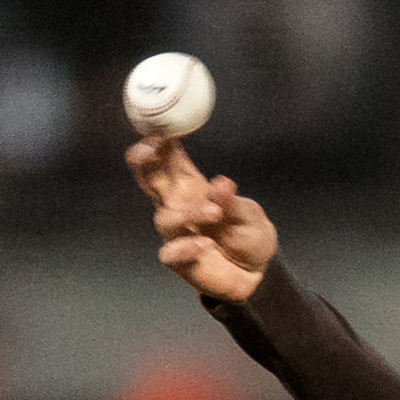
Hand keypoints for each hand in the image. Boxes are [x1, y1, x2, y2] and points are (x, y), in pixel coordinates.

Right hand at [128, 136, 275, 301]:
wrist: (256, 271)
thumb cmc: (248, 233)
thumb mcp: (248, 213)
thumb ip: (233, 201)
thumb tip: (222, 184)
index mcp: (191, 186)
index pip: (169, 159)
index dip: (160, 142)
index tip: (162, 129)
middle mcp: (177, 206)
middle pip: (149, 180)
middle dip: (143, 162)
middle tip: (149, 150)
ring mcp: (177, 233)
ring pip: (165, 219)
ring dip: (188, 213)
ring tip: (214, 212)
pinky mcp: (181, 260)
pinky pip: (171, 254)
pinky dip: (185, 248)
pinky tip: (205, 245)